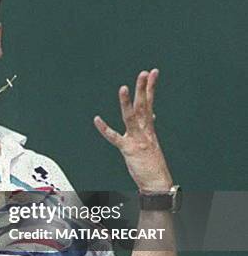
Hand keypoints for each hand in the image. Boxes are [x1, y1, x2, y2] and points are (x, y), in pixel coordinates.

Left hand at [93, 69, 172, 191]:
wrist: (157, 183)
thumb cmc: (153, 164)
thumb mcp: (152, 141)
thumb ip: (149, 126)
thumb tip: (151, 114)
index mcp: (149, 128)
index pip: (150, 103)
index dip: (151, 87)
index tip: (153, 73)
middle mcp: (145, 131)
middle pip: (144, 105)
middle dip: (143, 88)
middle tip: (145, 72)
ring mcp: (137, 139)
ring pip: (131, 117)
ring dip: (127, 103)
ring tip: (123, 88)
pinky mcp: (129, 150)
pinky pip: (115, 138)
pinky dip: (105, 129)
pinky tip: (97, 120)